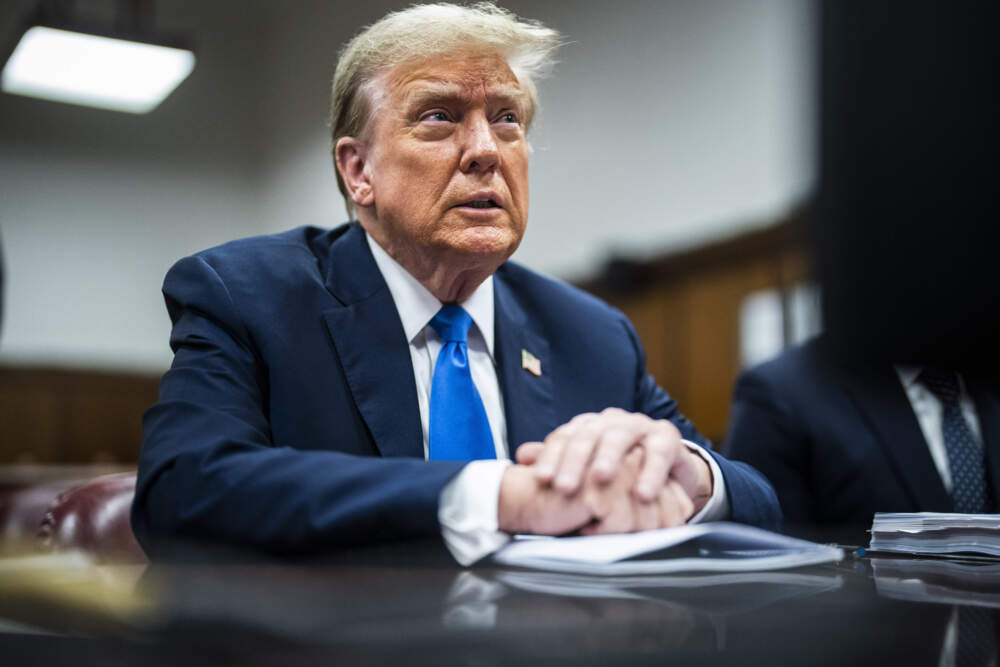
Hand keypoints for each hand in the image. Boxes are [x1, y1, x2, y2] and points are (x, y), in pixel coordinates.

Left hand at [515, 408, 712, 517]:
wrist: (667, 470)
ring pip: (620, 436)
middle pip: (588, 435)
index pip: (564, 437)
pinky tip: (643, 494)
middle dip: (575, 461)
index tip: (541, 480)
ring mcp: (640, 426)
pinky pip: (659, 452)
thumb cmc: (620, 469)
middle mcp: (611, 422)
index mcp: (587, 427)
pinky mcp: (667, 438)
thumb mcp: (588, 467)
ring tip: (600, 480)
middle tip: (565, 487)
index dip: (551, 457)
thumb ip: (558, 460)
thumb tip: (522, 456)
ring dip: (610, 458)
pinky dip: (651, 472)